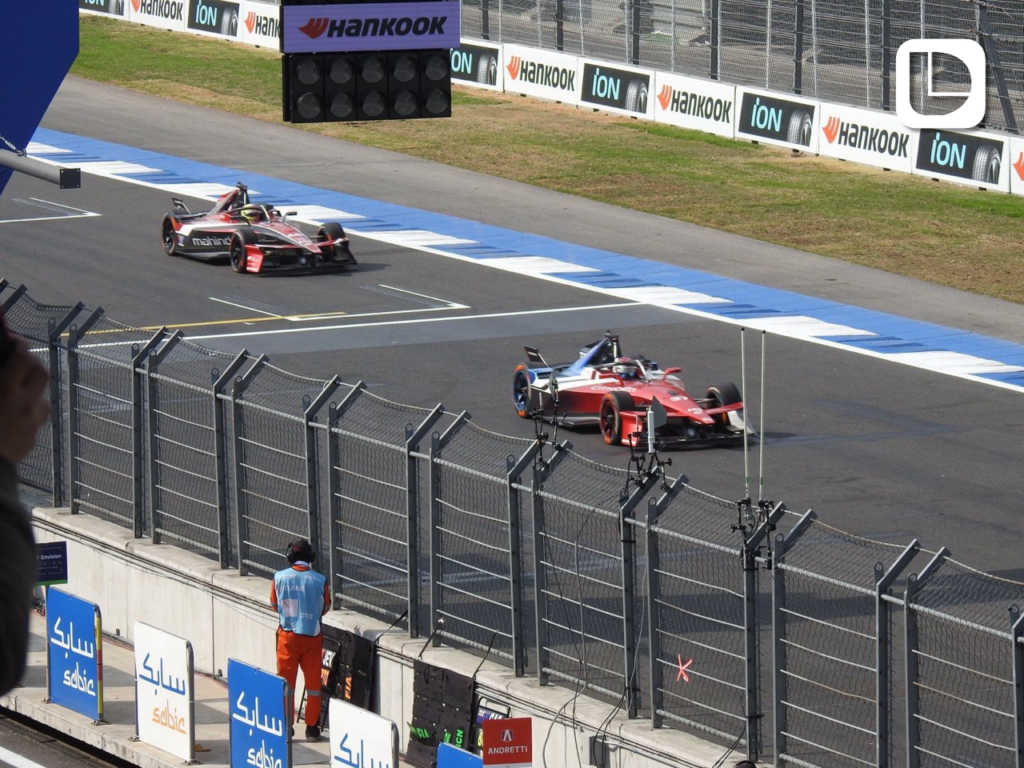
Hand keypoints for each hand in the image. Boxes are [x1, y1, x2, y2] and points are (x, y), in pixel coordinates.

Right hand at [0, 336, 49, 465]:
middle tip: (18, 358)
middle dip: (32, 361)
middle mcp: (26, 405)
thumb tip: (1, 369)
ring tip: (13, 387)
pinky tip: (11, 413)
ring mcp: (32, 424)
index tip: (13, 339)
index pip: (24, 358)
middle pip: (41, 373)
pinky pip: (35, 418)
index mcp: (7, 392)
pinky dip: (26, 410)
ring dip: (31, 388)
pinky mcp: (31, 441)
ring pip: (42, 397)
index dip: (20, 344)